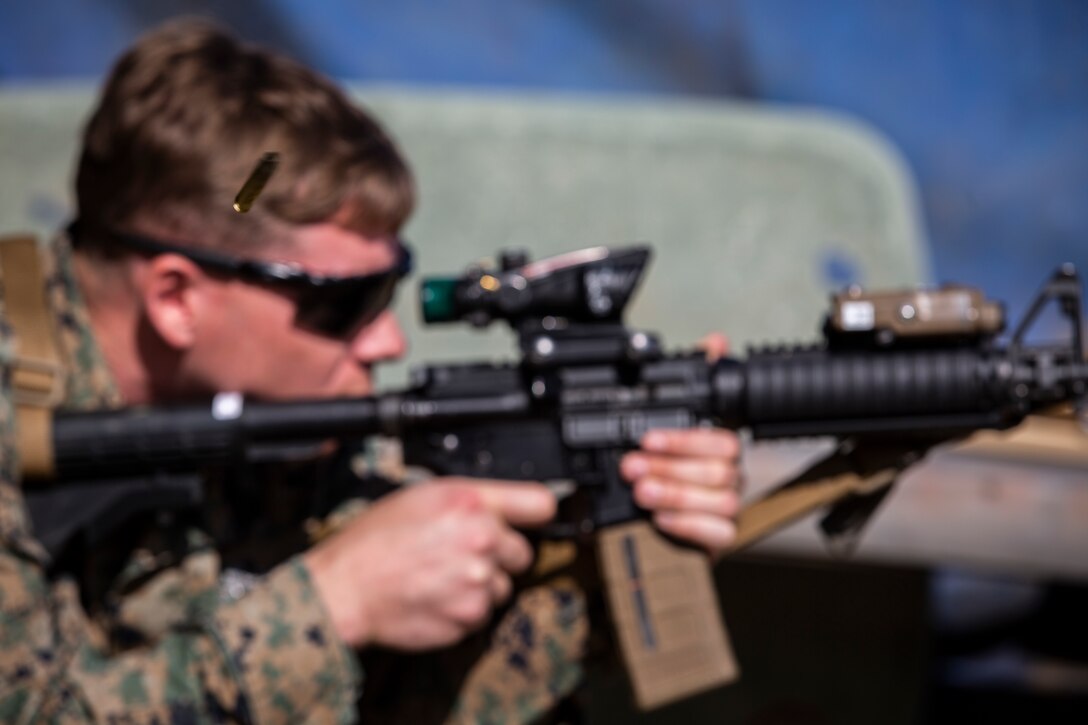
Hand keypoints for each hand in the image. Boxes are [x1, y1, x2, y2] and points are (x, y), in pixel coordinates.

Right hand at [303, 480, 555, 649]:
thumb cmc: (374, 541)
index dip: (536, 513)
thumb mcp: (422, 497)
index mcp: (470, 502)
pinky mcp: (469, 617)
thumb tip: (507, 510)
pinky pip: (481, 615)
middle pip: (522, 553)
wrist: (345, 588)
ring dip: (480, 586)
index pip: (540, 503)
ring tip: (440, 577)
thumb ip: (471, 501)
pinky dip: (463, 611)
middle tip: (460, 555)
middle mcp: (481, 539)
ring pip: (502, 587)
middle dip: (499, 556)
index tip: (533, 520)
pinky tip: (435, 597)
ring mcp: (477, 582)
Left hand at [620, 331, 741, 558]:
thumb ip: (687, 382)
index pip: (721, 438)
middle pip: (719, 469)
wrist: (642, 519)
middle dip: (671, 468)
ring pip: (722, 500)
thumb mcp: (662, 420)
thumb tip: (717, 341)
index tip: (647, 440)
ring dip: (677, 495)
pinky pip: (721, 533)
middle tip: (631, 467)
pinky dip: (689, 525)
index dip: (685, 439)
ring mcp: (725, 506)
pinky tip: (660, 520)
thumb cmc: (659, 467)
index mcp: (716, 446)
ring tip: (641, 493)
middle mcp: (726, 474)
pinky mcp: (718, 537)